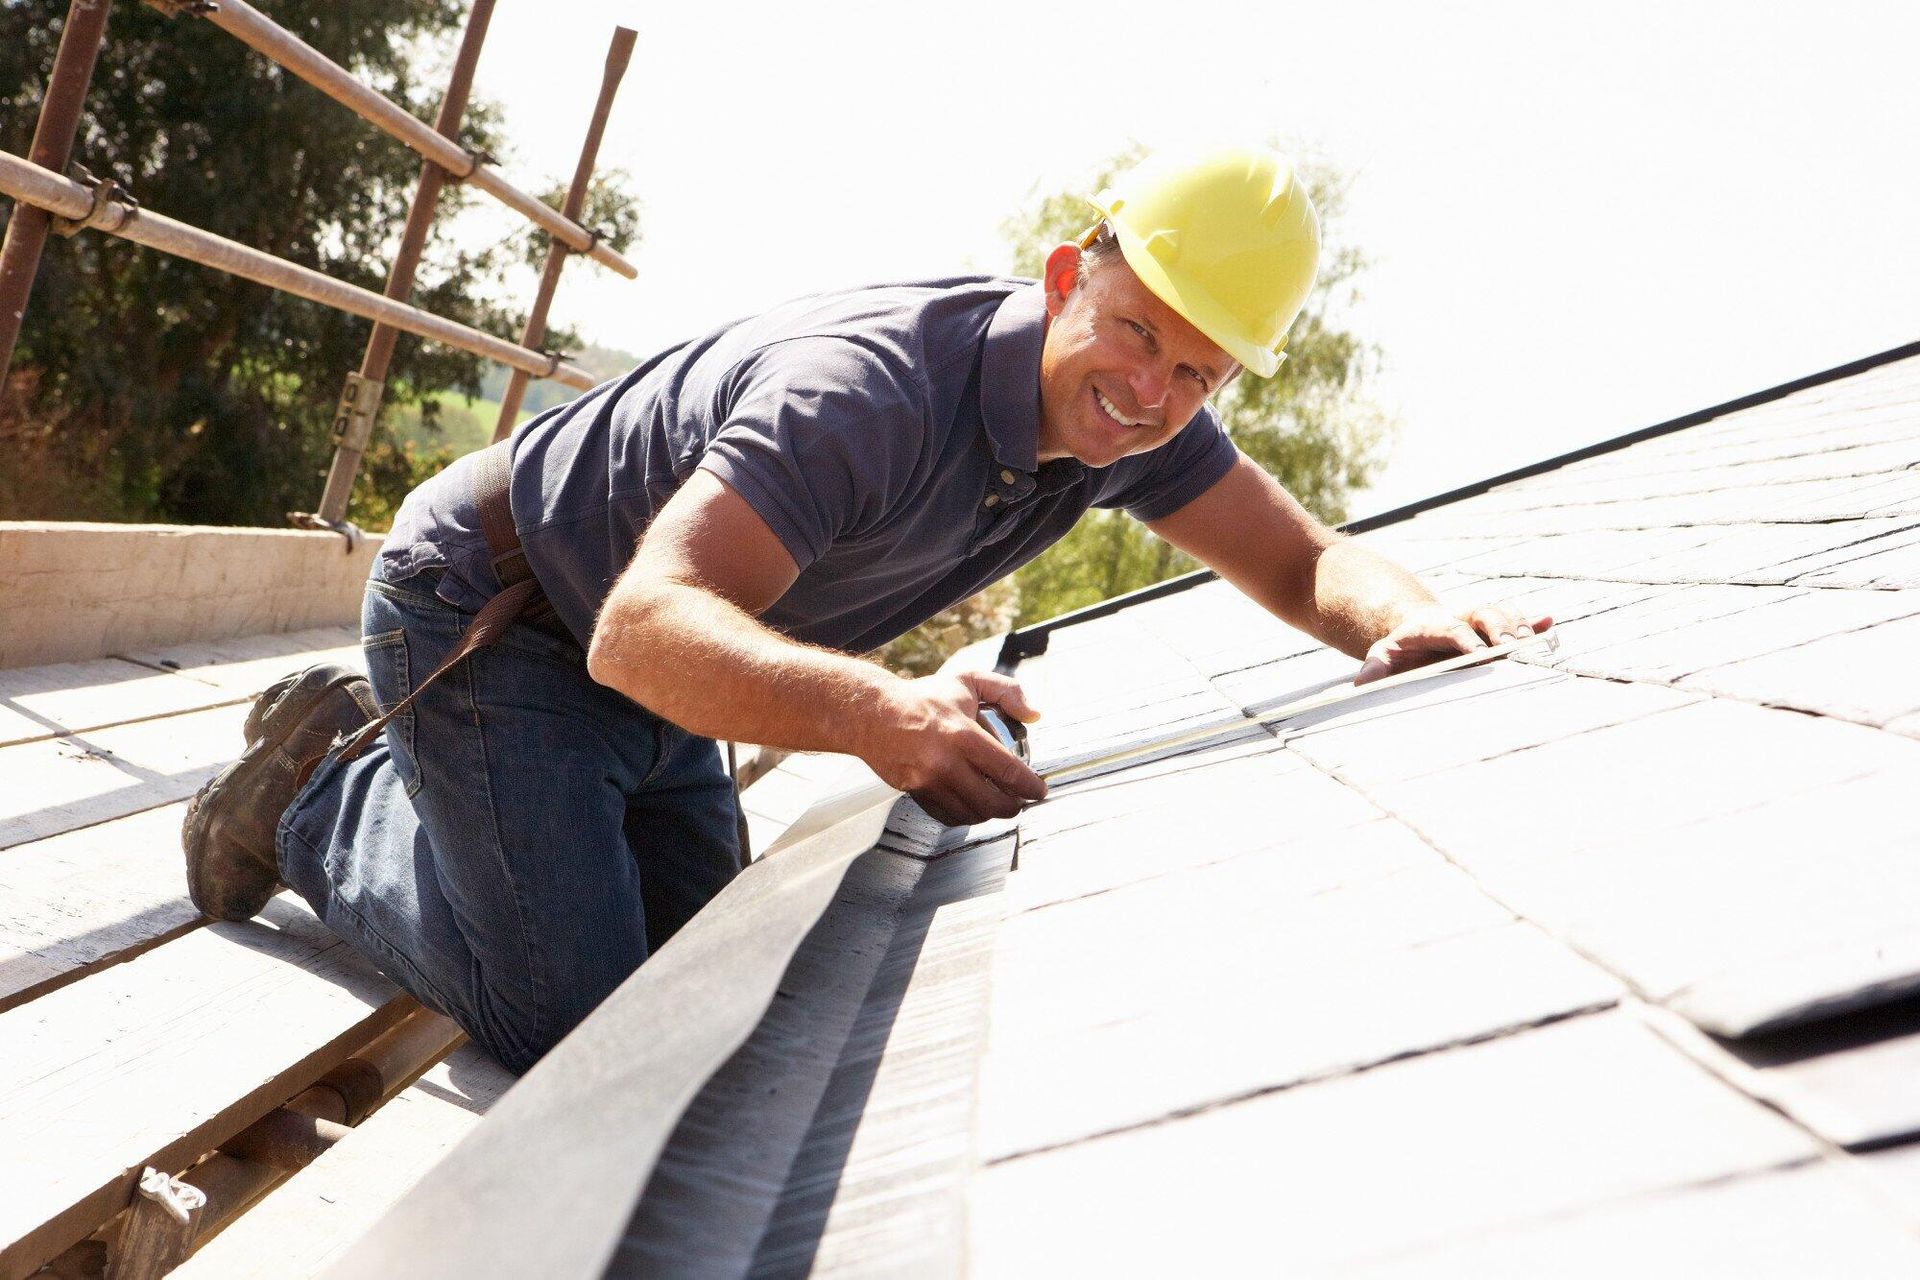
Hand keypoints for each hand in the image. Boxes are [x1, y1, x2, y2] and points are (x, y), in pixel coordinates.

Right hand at [864, 670, 1046, 825]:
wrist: (872, 714)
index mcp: (963, 735)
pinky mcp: (915, 792)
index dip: (1030, 786)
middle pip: (992, 801)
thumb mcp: (967, 680)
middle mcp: (946, 762)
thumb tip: (1034, 714)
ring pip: (971, 813)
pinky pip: (947, 815)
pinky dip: (965, 815)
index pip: (1008, 771)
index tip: (1039, 791)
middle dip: (1013, 807)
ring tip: (997, 804)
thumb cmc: (921, 698)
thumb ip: (1006, 691)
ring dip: (989, 813)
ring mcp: (928, 781)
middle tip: (1020, 802)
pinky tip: (972, 806)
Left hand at [1354, 604, 1552, 685]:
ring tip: (1531, 641)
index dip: (1465, 639)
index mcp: (1433, 625)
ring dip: (1518, 626)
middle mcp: (1460, 618)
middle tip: (1508, 649)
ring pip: (1502, 613)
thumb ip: (1373, 670)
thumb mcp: (1382, 656)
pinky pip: (1516, 620)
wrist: (1413, 629)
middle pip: (1483, 614)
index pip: (1452, 628)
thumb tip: (1360, 687)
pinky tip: (1550, 625)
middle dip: (1497, 629)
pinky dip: (1534, 623)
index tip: (1478, 653)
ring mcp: (1478, 620)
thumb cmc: (1400, 648)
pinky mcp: (1493, 627)